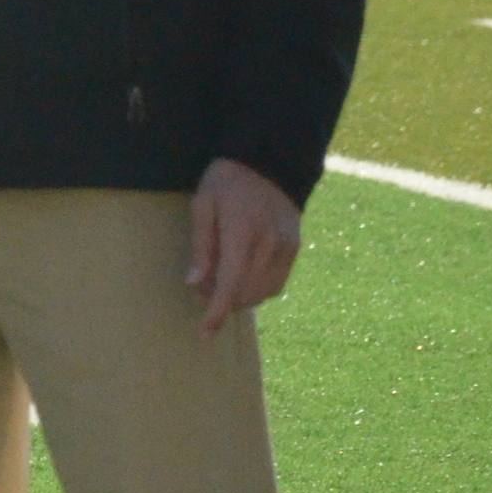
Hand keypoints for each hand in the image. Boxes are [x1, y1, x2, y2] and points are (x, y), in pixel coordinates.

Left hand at [187, 158, 300, 333]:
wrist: (269, 161)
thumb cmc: (227, 182)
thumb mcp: (203, 206)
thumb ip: (202, 247)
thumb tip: (196, 284)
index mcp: (243, 231)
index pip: (232, 284)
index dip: (217, 311)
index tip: (205, 331)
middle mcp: (270, 244)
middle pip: (246, 294)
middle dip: (222, 302)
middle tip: (201, 289)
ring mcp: (287, 247)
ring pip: (263, 294)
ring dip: (240, 297)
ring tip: (219, 278)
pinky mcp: (295, 248)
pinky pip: (276, 284)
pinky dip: (257, 289)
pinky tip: (241, 274)